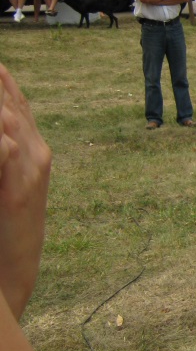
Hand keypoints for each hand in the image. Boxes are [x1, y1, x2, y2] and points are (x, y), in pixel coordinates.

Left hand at [0, 64, 52, 317]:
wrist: (13, 271)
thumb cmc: (2, 231)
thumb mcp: (5, 186)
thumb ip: (5, 159)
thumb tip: (5, 140)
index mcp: (34, 152)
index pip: (17, 103)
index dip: (3, 79)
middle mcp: (37, 155)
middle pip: (8, 104)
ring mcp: (31, 171)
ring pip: (5, 120)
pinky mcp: (18, 190)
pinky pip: (4, 149)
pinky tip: (0, 136)